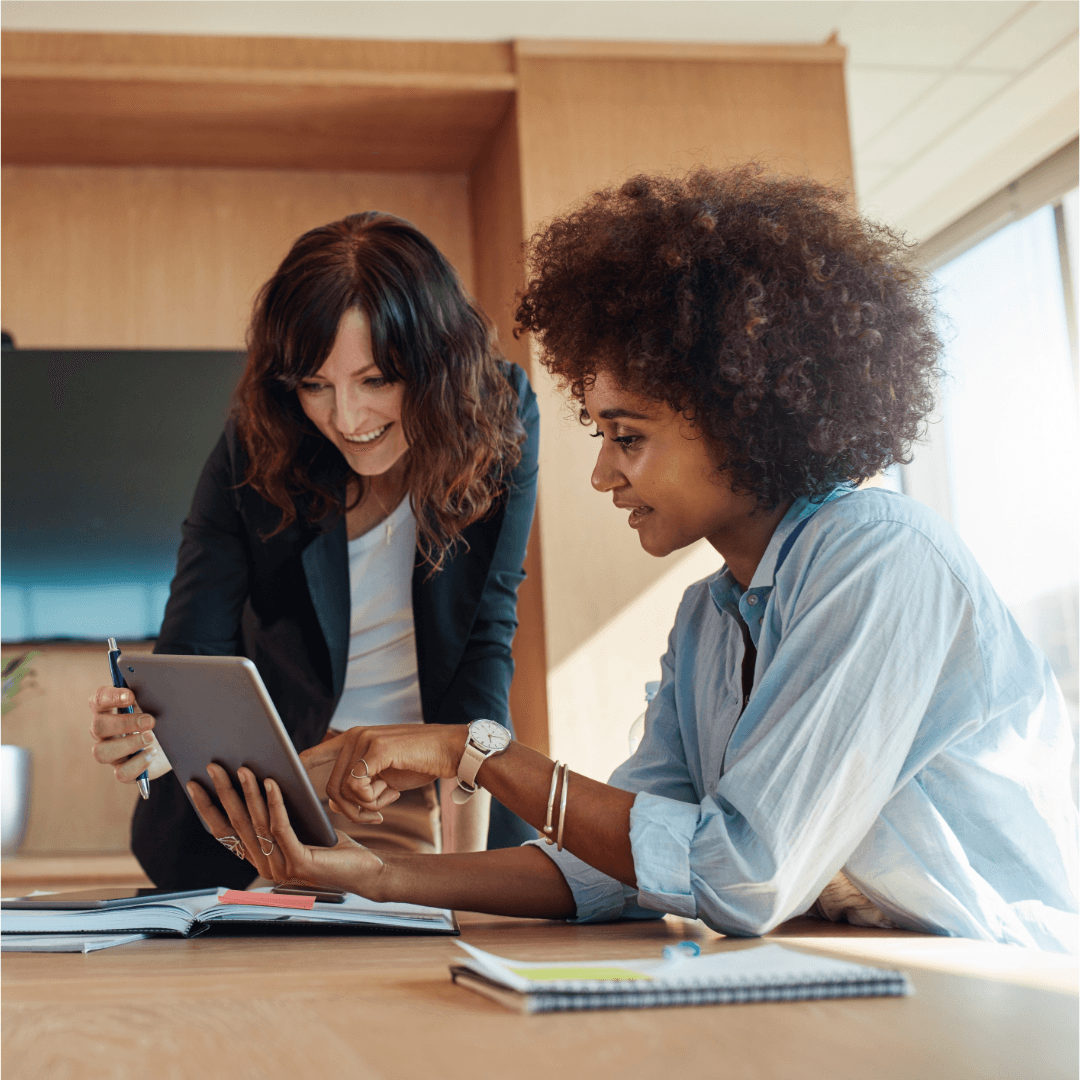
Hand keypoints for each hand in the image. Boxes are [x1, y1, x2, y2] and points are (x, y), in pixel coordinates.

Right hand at [88, 686, 172, 783]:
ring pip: (101, 753)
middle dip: (125, 723)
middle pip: (98, 727)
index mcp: (109, 710)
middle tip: (150, 721)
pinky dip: (137, 764)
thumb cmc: (162, 717)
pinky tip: (152, 754)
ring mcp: (112, 753)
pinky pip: (121, 773)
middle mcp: (105, 732)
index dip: (110, 697)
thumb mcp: (158, 702)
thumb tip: (154, 683)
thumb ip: (150, 692)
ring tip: (151, 738)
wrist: (177, 742)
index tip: (130, 696)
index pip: (97, 700)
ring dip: (128, 744)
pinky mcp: (124, 770)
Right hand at [186, 765, 385, 894]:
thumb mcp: (300, 825)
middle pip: (238, 824)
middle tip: (213, 767)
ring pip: (258, 823)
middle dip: (224, 792)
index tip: (194, 784)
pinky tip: (272, 782)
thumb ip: (277, 814)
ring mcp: (281, 867)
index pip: (225, 832)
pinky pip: (281, 827)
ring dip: (248, 792)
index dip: (208, 808)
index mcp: (260, 857)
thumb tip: (259, 776)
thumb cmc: (332, 845)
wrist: (366, 871)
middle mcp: (265, 865)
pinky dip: (275, 802)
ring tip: (243, 767)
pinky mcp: (300, 863)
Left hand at [300, 725, 468, 824]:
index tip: (281, 786)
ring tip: (384, 804)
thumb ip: (360, 783)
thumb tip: (333, 802)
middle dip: (347, 809)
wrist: (452, 749)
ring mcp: (364, 740)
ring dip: (363, 806)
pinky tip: (391, 795)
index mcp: (354, 740)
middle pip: (330, 785)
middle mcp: (354, 736)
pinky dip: (372, 799)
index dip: (297, 771)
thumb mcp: (385, 774)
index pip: (313, 754)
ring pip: (342, 789)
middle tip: (372, 815)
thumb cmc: (420, 762)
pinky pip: (358, 786)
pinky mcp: (377, 748)